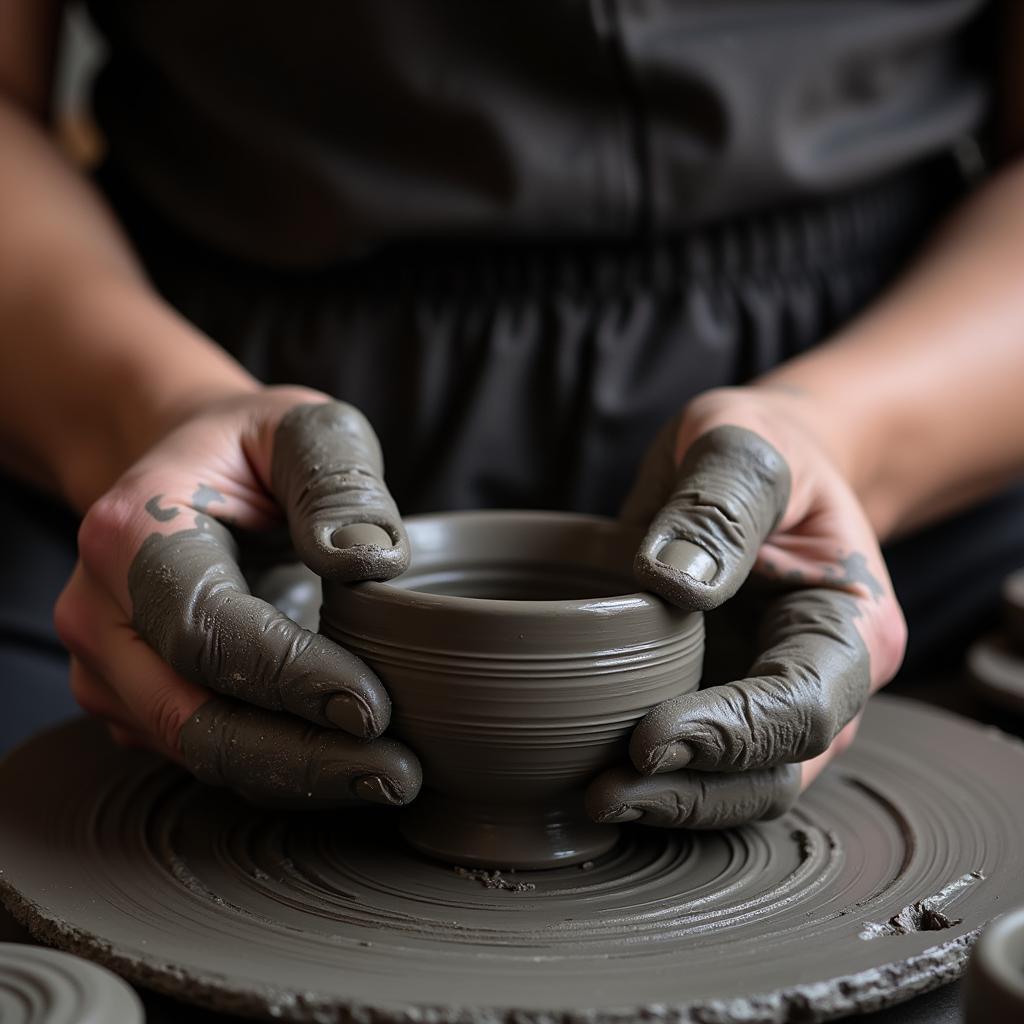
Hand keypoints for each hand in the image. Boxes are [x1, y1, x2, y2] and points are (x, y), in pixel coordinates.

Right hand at [55, 387, 421, 808]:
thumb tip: (369, 561)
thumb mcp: (306, 429)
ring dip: (292, 774)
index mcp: (131, 532)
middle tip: (396, 774)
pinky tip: (344, 763)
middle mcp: (99, 610)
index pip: (207, 630)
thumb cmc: (253, 447)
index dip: (290, 678)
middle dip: (298, 757)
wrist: (194, 468)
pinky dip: (273, 767)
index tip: (373, 707)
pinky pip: (199, 750)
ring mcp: (106, 664)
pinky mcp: (132, 698)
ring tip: (386, 775)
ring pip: (193, 749)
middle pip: (189, 716)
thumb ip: (338, 481)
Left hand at [585, 386, 906, 828]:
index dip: (730, 735)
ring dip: (674, 803)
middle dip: (694, 792)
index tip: (648, 738)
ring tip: (597, 796)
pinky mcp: (729, 704)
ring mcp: (778, 702)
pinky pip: (706, 767)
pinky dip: (661, 783)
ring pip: (743, 788)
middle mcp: (829, 681)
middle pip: (777, 772)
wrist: (758, 465)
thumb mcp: (740, 446)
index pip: (803, 706)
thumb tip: (673, 581)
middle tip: (606, 790)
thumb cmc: (760, 450)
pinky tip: (602, 776)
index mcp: (852, 623)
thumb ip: (718, 504)